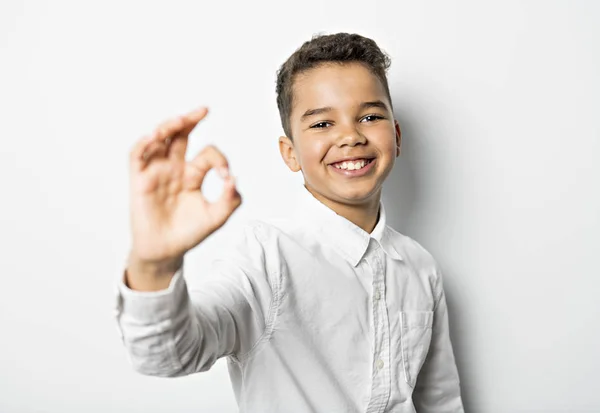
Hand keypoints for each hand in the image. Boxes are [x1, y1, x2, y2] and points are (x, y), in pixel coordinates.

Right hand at [128, 107, 241, 268]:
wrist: (166, 252)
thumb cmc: (189, 233)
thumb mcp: (216, 217)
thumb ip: (230, 200)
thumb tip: (234, 178)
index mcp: (193, 174)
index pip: (208, 154)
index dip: (219, 159)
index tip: (226, 176)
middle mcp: (174, 168)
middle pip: (180, 136)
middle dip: (190, 120)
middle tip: (204, 109)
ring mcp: (156, 172)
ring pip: (159, 140)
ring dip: (168, 127)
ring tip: (180, 120)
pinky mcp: (139, 180)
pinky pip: (137, 156)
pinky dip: (144, 143)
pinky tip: (155, 136)